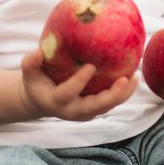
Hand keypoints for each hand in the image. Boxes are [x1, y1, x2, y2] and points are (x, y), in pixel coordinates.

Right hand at [19, 48, 137, 121]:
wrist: (41, 101)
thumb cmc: (36, 82)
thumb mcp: (28, 73)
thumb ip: (30, 63)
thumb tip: (38, 51)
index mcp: (55, 101)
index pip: (68, 93)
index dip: (79, 81)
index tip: (91, 66)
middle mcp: (73, 111)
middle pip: (95, 107)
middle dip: (111, 96)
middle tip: (124, 79)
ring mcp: (86, 112)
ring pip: (107, 106)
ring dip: (123, 94)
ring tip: (135, 77)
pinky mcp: (95, 109)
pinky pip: (111, 103)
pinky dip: (123, 92)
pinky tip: (133, 77)